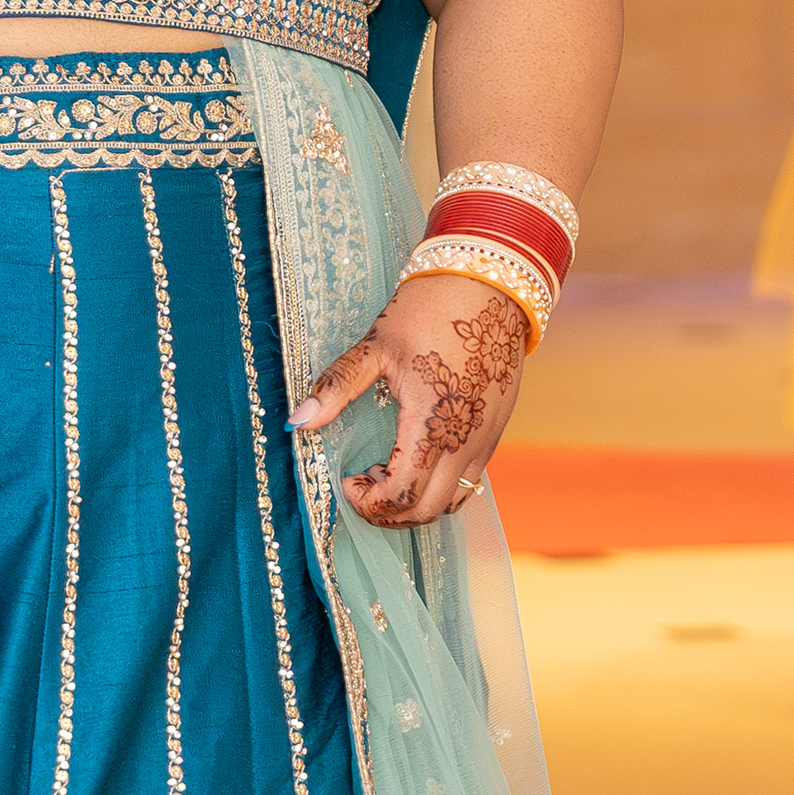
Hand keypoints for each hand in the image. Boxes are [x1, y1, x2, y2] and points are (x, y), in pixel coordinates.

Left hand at [287, 273, 530, 526]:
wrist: (488, 283)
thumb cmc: (429, 310)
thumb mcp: (376, 346)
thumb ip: (338, 387)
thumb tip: (297, 421)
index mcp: (433, 423)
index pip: (402, 495)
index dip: (368, 502)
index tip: (346, 480)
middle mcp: (467, 440)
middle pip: (428, 510)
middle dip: (389, 510)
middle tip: (362, 482)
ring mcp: (488, 438)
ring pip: (452, 500)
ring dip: (416, 499)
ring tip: (388, 466)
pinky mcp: (497, 429)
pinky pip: (470, 479)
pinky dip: (439, 483)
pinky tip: (416, 452)